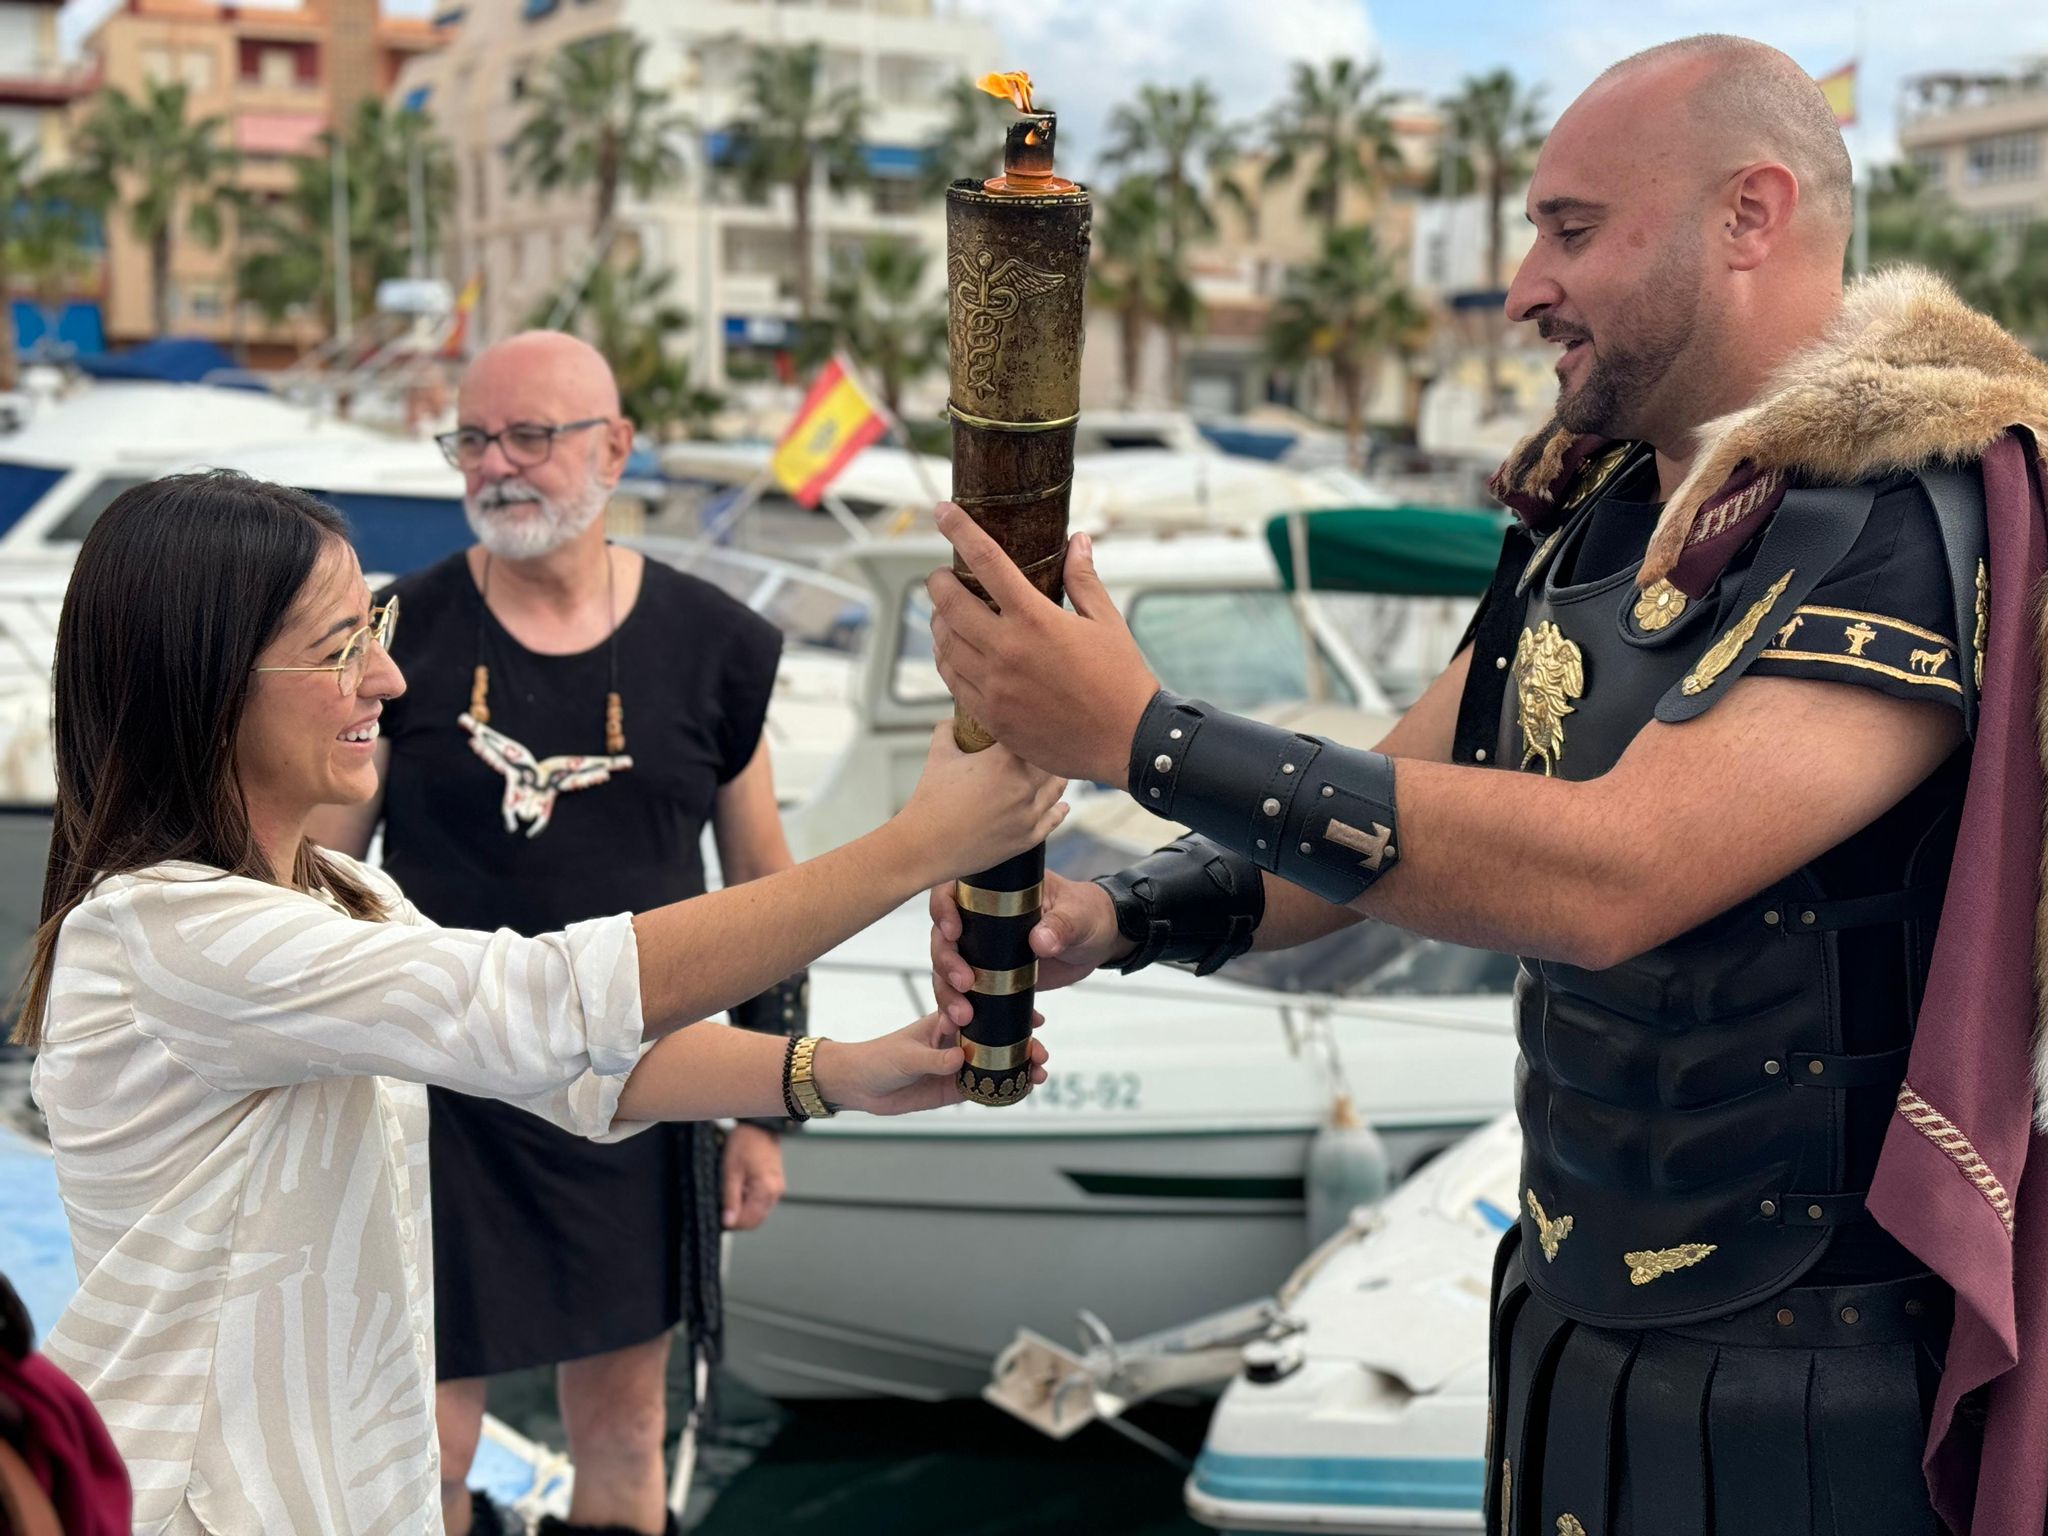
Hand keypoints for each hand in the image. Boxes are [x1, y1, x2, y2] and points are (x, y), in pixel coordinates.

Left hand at [721, 1123, 785, 1230]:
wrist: (759, 1126)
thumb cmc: (745, 1143)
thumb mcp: (731, 1171)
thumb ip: (730, 1199)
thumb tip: (728, 1222)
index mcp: (766, 1190)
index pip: (749, 1221)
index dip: (733, 1223)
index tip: (719, 1218)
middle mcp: (775, 1192)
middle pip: (756, 1220)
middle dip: (739, 1218)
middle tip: (723, 1207)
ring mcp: (777, 1189)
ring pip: (759, 1213)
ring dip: (744, 1211)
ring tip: (732, 1194)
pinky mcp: (776, 1185)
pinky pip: (763, 1203)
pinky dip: (751, 1202)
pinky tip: (741, 1189)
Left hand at [812, 1012, 1048, 1115]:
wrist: (861, 1086)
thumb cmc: (880, 1058)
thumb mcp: (907, 1055)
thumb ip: (934, 1057)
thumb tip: (960, 1059)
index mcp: (947, 1020)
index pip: (985, 1010)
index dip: (1012, 1012)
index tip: (1035, 1017)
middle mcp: (958, 1040)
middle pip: (999, 1039)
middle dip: (1023, 1044)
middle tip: (1041, 1052)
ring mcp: (959, 1064)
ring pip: (997, 1064)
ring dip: (1020, 1067)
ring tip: (1040, 1074)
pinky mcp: (954, 1088)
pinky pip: (985, 1088)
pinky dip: (1005, 1089)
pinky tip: (1025, 1090)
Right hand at [896, 724, 1068, 881]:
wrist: (925, 846)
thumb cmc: (930, 800)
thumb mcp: (939, 755)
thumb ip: (949, 730)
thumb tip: (954, 719)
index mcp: (1004, 761)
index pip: (1031, 735)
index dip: (1033, 729)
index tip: (1033, 724)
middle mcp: (1023, 786)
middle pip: (1051, 761)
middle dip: (1047, 753)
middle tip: (1047, 746)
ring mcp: (1028, 814)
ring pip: (1056, 789)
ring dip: (1057, 778)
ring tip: (1058, 771)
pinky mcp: (1027, 838)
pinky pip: (1052, 820)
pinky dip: (1059, 810)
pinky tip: (1063, 805)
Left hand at [929, 505, 1160, 784]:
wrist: (1127, 741)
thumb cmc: (1122, 680)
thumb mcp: (1107, 622)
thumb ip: (1083, 580)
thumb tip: (1078, 541)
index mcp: (1035, 619)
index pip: (985, 560)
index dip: (959, 529)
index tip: (942, 512)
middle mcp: (1007, 650)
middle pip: (949, 604)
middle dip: (938, 583)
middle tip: (940, 578)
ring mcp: (995, 686)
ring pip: (945, 644)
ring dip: (938, 623)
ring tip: (944, 614)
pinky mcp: (992, 716)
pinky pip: (953, 682)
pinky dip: (946, 660)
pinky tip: (952, 653)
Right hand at [929, 872, 1129, 1025]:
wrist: (1098, 940)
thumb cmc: (1087, 913)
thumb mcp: (1078, 915)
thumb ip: (1062, 925)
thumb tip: (1041, 941)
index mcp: (992, 892)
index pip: (951, 892)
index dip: (943, 911)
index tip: (953, 933)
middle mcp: (978, 920)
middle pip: (943, 940)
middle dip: (947, 965)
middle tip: (965, 985)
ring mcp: (981, 952)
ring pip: (948, 973)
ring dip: (949, 996)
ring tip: (962, 1018)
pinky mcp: (990, 979)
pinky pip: (971, 997)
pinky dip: (968, 1015)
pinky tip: (971, 1031)